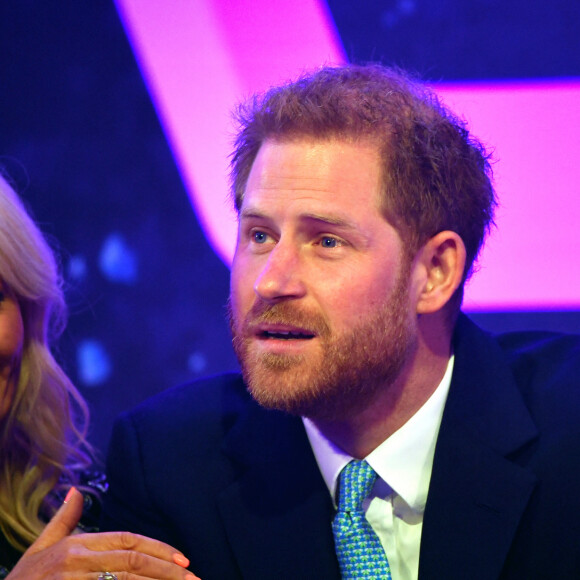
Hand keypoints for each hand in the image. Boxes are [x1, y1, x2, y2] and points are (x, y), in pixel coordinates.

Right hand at [7, 487, 199, 579]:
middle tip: (194, 578)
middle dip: (168, 570)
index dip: (159, 548)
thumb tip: (77, 491)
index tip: (184, 558)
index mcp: (77, 545)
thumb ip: (63, 519)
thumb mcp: (40, 547)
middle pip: (134, 562)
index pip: (128, 541)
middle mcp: (79, 561)